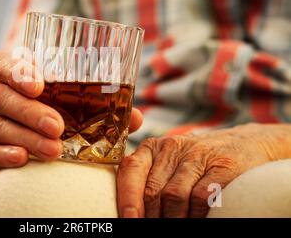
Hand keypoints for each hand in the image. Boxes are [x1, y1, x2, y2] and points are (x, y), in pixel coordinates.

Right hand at [0, 51, 143, 184]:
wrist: (12, 141)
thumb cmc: (46, 113)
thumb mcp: (65, 104)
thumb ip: (98, 108)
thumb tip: (137, 118)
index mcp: (12, 77)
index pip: (3, 63)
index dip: (17, 70)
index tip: (39, 85)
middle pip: (3, 96)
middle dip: (31, 111)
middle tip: (58, 127)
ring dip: (27, 137)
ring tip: (54, 150)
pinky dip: (4, 154)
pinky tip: (23, 159)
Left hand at [117, 123, 290, 217]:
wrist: (244, 144)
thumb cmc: (198, 162)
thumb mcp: (170, 164)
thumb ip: (149, 181)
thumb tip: (133, 213)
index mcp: (153, 148)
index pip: (131, 170)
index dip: (127, 198)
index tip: (128, 219)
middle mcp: (172, 147)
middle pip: (152, 189)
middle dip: (150, 216)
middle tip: (151, 227)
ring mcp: (198, 155)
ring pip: (174, 196)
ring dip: (172, 219)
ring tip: (173, 225)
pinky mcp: (223, 166)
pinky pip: (201, 197)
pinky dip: (195, 215)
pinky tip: (195, 219)